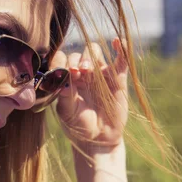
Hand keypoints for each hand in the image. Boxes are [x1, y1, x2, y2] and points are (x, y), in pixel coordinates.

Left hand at [50, 37, 128, 152]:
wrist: (98, 140)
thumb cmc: (78, 126)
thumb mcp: (67, 112)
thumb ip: (64, 95)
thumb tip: (64, 79)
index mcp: (67, 79)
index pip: (62, 59)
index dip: (61, 61)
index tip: (61, 72)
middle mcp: (83, 74)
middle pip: (79, 53)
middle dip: (77, 60)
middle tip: (77, 73)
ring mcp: (100, 75)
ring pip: (95, 52)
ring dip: (90, 56)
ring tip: (88, 71)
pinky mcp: (117, 79)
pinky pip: (120, 61)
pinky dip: (120, 49)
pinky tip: (116, 41)